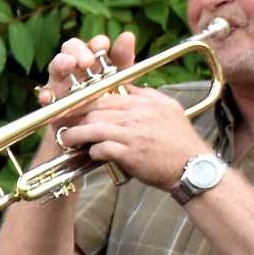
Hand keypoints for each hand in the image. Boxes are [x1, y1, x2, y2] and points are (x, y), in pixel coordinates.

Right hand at [37, 31, 136, 106]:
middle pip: (71, 48)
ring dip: (61, 62)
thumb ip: (123, 59)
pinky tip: (49, 96)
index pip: (94, 44)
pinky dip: (45, 94)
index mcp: (95, 58)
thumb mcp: (120, 80)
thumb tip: (127, 35)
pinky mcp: (50, 100)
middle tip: (87, 61)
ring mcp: (60, 82)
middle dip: (78, 51)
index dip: (98, 43)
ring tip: (68, 65)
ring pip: (55, 66)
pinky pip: (44, 94)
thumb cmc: (108, 101)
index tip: (103, 46)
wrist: (94, 132)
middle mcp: (75, 66)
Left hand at [58, 86, 206, 190]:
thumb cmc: (179, 141)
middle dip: (74, 116)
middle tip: (62, 123)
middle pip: (96, 109)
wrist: (192, 166)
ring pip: (93, 127)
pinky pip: (101, 148)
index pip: (107, 94)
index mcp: (145, 100)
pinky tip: (89, 153)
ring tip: (66, 139)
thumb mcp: (168, 108)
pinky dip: (92, 151)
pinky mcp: (130, 153)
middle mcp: (138, 113)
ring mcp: (133, 133)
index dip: (85, 101)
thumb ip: (147, 96)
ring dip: (75, 135)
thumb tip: (129, 89)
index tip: (71, 106)